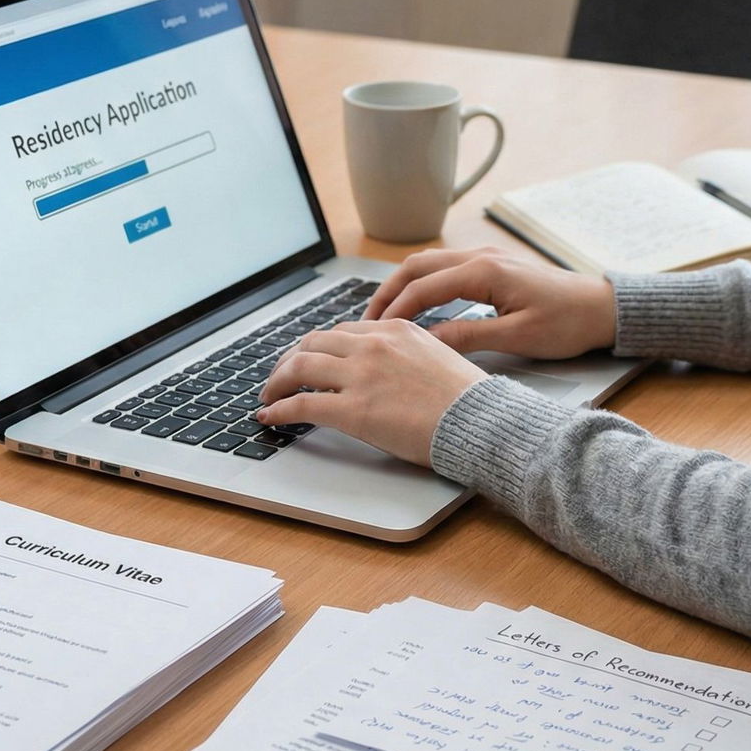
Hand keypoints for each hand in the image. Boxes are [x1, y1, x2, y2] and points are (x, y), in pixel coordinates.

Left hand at [256, 320, 485, 465]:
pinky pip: (301, 405)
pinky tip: (271, 416)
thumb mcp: (439, 356)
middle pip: (313, 342)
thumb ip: (408, 354)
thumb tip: (391, 370)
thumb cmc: (469, 399)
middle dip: (291, 360)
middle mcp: (373, 345)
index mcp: (395, 329)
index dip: (319, 347)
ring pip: (299, 366)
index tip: (310, 360)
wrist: (481, 421)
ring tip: (270, 395)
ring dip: (277, 381)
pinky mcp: (354, 410)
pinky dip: (279, 408)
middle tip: (283, 376)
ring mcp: (361, 376)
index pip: (342, 331)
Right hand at [362, 246, 617, 359]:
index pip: (423, 288)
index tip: (374, 333)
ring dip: (402, 286)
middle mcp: (480, 256)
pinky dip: (422, 283)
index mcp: (484, 271)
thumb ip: (468, 336)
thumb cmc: (567, 323)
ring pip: (429, 263)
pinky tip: (417, 305)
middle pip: (416, 267)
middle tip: (366, 324)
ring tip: (384, 316)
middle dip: (387, 293)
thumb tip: (426, 343)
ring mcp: (486, 257)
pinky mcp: (493, 265)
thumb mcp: (517, 337)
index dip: (395, 311)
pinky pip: (445, 267)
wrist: (602, 308)